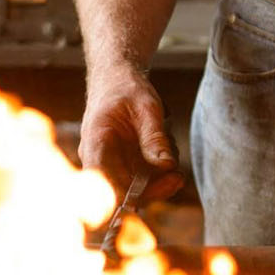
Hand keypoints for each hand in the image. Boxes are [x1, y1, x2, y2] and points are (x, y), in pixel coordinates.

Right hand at [79, 66, 183, 207]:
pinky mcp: (125, 164)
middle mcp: (99, 160)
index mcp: (95, 142)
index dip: (121, 196)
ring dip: (160, 178)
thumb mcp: (146, 108)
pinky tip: (168, 152)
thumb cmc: (126, 89)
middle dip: (153, 189)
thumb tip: (167, 166)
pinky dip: (159, 172)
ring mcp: (111, 164)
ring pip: (135, 188)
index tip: (148, 195)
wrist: (116, 79)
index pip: (101, 181)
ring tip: (171, 148)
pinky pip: (143, 179)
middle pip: (121, 192)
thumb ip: (154, 137)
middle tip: (178, 178)